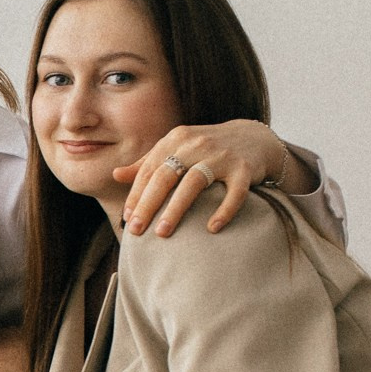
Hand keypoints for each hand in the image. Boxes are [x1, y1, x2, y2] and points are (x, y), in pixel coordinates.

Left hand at [116, 119, 296, 237]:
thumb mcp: (176, 149)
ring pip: (193, 183)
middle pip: (165, 176)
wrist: (254, 139)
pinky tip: (211, 229)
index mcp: (176, 139)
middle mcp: (197, 144)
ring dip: (176, 209)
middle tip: (136, 231)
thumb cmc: (207, 149)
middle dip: (148, 205)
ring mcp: (221, 155)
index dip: (136, 194)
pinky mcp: (244, 168)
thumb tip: (116, 175)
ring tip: (163, 233)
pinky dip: (223, 211)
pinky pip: (234, 192)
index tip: (128, 218)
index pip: (149, 169)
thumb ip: (148, 162)